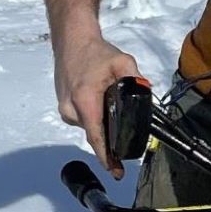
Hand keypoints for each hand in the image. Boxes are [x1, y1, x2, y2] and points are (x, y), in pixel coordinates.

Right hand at [55, 35, 144, 178]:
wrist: (71, 41)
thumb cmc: (94, 52)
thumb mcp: (122, 62)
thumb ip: (136, 80)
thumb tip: (146, 95)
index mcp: (85, 100)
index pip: (96, 136)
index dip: (106, 156)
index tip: (115, 171)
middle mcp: (71, 109)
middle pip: (95, 133)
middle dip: (111, 134)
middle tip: (125, 126)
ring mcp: (65, 110)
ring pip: (89, 126)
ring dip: (102, 122)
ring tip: (110, 105)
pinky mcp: (64, 108)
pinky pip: (83, 120)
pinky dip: (94, 115)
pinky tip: (101, 103)